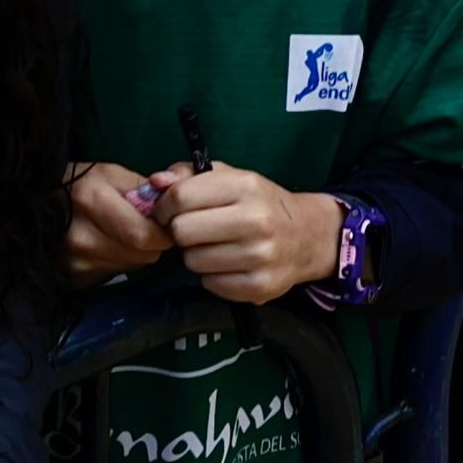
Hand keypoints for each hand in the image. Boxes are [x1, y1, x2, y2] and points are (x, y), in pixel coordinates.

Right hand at [65, 159, 176, 281]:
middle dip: (153, 242)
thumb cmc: (77, 184)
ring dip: (136, 253)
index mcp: (93, 202)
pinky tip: (106, 246)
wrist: (37, 205)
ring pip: (132, 266)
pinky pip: (115, 274)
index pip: (144, 235)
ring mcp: (76, 262)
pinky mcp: (74, 278)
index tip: (164, 222)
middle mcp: (83, 237)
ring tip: (121, 234)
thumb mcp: (110, 173)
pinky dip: (119, 261)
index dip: (163, 231)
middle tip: (144, 226)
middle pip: (142, 254)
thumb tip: (177, 189)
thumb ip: (146, 185)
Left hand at [161, 163, 345, 301]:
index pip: (181, 197)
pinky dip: (212, 276)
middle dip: (181, 232)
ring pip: (193, 261)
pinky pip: (210, 284)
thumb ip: (188, 175)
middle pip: (183, 231)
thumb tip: (154, 182)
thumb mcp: (231, 178)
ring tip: (215, 247)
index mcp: (246, 186)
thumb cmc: (259, 203)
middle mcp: (256, 220)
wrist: (308, 236)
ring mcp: (260, 256)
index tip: (170, 211)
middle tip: (195, 231)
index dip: (165, 206)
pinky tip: (228, 264)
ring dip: (196, 255)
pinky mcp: (260, 287)